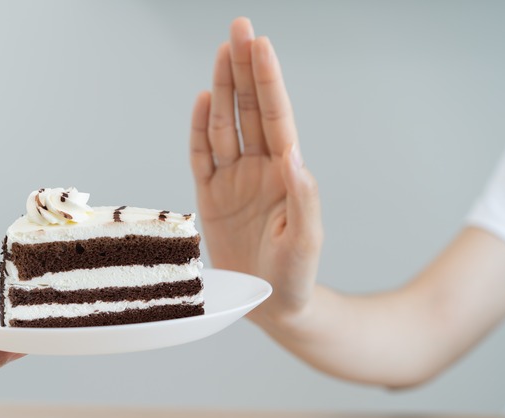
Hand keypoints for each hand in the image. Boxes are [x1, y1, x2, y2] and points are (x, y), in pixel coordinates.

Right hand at [189, 18, 322, 321]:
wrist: (268, 302)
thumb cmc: (295, 274)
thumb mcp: (306, 241)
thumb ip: (303, 199)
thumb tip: (292, 156)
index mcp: (284, 172)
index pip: (274, 117)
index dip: (266, 82)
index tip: (260, 46)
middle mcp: (258, 168)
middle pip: (249, 109)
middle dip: (244, 69)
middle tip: (240, 28)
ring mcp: (232, 179)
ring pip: (224, 124)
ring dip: (222, 88)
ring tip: (222, 51)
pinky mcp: (209, 196)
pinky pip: (201, 156)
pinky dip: (198, 129)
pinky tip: (202, 101)